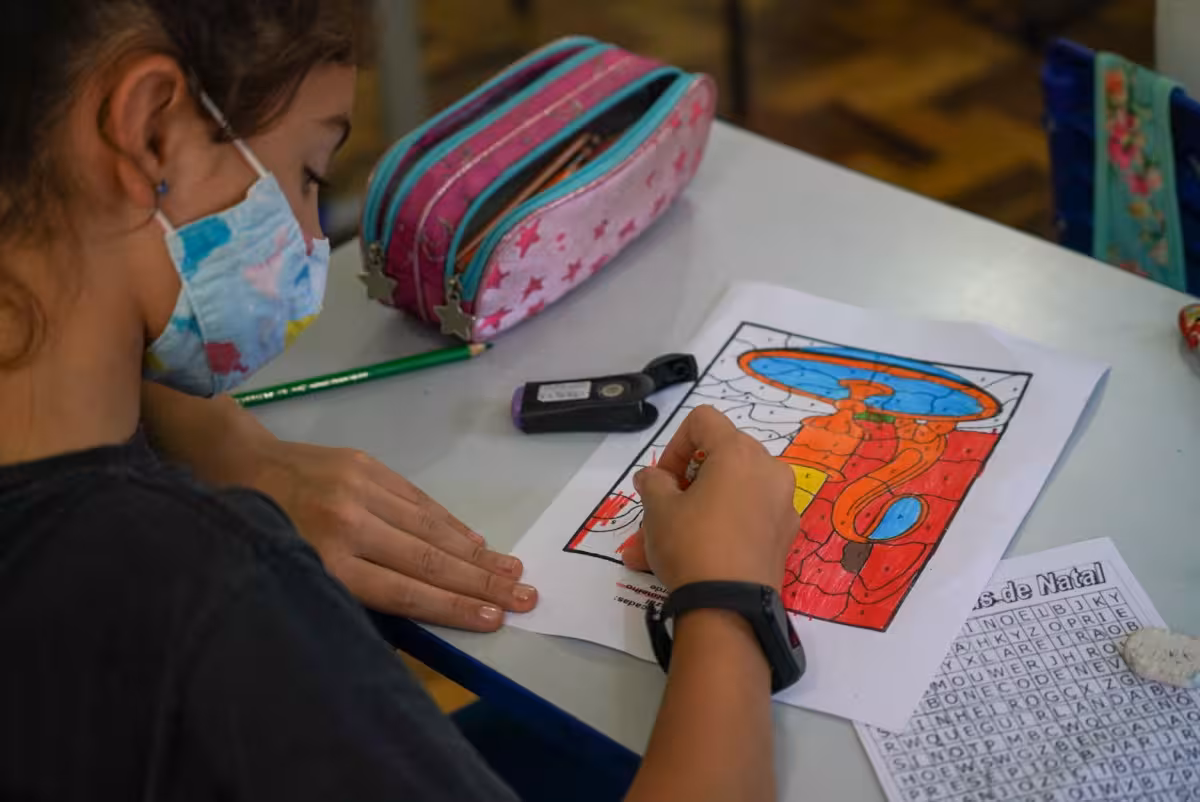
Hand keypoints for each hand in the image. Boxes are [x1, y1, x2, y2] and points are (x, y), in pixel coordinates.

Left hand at [139, 384, 535, 630]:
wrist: (235, 462)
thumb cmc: (256, 533)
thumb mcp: (288, 573)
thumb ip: (344, 590)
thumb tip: (409, 607)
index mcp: (325, 559)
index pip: (404, 590)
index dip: (454, 606)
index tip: (495, 619)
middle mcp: (348, 523)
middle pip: (428, 560)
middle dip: (482, 582)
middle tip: (526, 597)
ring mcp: (361, 489)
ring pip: (431, 528)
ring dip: (477, 554)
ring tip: (513, 572)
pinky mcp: (368, 464)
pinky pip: (419, 500)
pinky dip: (449, 523)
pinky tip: (474, 541)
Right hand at [621, 405, 798, 591]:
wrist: (730, 607)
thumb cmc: (691, 544)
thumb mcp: (658, 510)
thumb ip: (653, 483)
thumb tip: (652, 478)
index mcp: (739, 452)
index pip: (703, 420)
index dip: (676, 444)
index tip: (663, 479)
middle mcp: (769, 469)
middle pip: (723, 455)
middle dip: (690, 478)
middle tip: (667, 507)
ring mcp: (783, 502)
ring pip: (734, 491)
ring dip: (702, 506)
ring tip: (670, 542)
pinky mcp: (786, 533)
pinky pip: (749, 516)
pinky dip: (725, 525)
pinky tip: (699, 554)